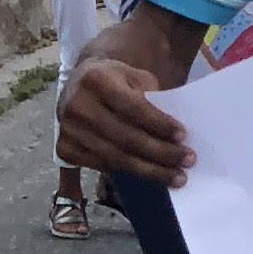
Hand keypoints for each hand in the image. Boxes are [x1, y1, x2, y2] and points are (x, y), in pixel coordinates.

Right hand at [57, 43, 194, 187]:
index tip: (183, 136)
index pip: (133, 107)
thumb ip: (152, 98)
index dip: (158, 124)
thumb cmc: (116, 81)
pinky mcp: (65, 149)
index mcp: (96, 79)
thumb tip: (175, 135)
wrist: (80, 83)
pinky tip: (151, 175)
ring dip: (150, 170)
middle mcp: (77, 105)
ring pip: (115, 158)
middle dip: (160, 153)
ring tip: (176, 177)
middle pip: (125, 138)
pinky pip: (103, 166)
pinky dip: (129, 172)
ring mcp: (68, 129)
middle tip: (187, 161)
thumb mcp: (135, 77)